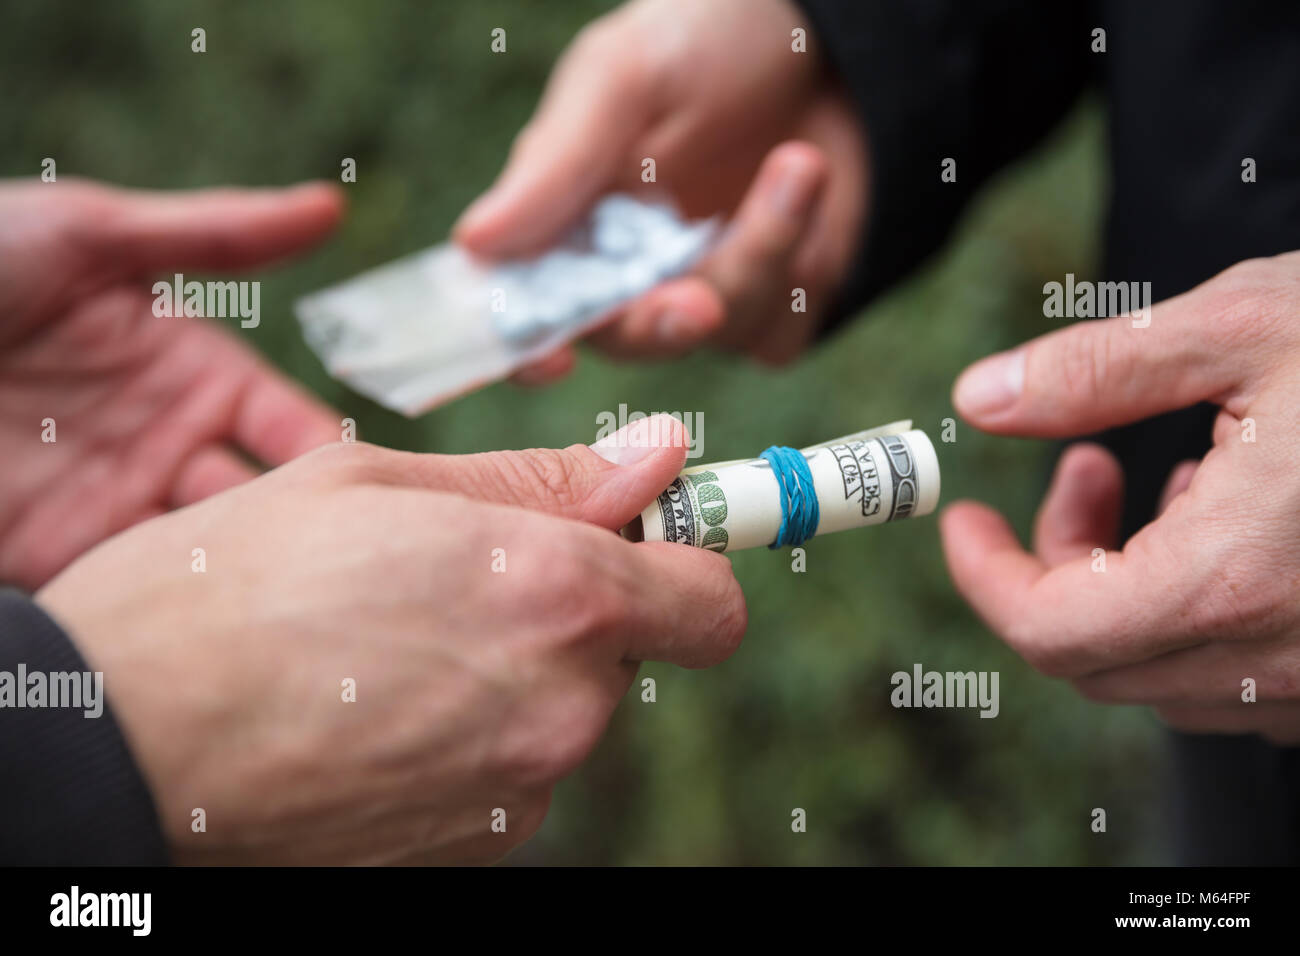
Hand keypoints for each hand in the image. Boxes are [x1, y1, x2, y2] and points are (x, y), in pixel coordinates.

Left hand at [0, 178, 345, 589]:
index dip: (334, 461)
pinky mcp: (55, 557)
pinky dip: (166, 613)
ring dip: (244, 582)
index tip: (377, 496)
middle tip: (345, 571)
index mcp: (195, 376)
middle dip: (305, 538)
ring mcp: (113, 507)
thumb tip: (332, 205)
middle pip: (264, 507)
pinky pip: (127, 595)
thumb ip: (217, 234)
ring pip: (208, 560)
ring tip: (283, 609)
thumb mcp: (91, 234)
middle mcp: (168, 447)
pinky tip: (202, 629)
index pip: (295, 431)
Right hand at [36, 416, 745, 863]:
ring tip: (388, 646)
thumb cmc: (225, 588)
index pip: (709, 598)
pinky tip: (373, 710)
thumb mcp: (375, 485)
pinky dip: (470, 736)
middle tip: (456, 579)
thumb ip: (540, 478)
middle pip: (626, 650)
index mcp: (553, 591)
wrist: (110, 746)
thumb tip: (658, 459)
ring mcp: (516, 790)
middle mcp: (558, 704)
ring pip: (562, 708)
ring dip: (511, 671)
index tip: (657, 540)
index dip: (689, 561)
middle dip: (570, 608)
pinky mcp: (473, 846)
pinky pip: (511, 770)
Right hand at [453, 0, 868, 377]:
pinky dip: (799, 269)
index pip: (520, 312)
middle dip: (661, 322)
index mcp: (560, 223)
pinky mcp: (770, 309)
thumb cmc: (702, 40)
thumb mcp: (622, 78)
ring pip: (711, 334)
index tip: (552, 358)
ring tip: (799, 162)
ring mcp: (698, 295)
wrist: (824, 40)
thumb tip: (474, 245)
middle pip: (623, 340)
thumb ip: (556, 163)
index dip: (525, 349)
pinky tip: (807, 191)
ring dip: (760, 254)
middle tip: (699, 300)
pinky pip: (775, 337)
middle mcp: (622, 274)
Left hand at [942, 252, 1299, 742]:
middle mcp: (1281, 654)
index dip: (987, 575)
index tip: (966, 520)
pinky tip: (1244, 517)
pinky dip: (1201, 606)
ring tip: (1183, 474)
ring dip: (1131, 580)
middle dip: (1058, 562)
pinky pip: (1240, 675)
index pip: (1049, 630)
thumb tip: (981, 397)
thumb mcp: (1249, 328)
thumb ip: (1097, 371)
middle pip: (1097, 657)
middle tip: (1084, 466)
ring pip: (1165, 671)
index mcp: (1236, 577)